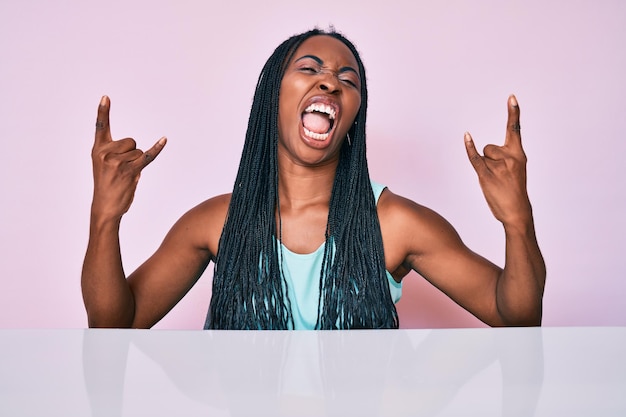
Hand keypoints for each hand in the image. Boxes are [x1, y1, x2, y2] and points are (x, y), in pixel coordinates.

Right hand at [91, 96, 165, 220]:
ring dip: (136, 163)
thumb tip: (139, 149)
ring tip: (125, 175)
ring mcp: (118, 163)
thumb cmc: (107, 185)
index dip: (103, 112)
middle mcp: (106, 154)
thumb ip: (115, 152)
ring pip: (138, 151)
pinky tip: (164, 139)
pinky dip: (157, 149)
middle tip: (121, 169)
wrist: (105, 206)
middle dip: (131, 152)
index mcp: (98, 150)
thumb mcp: (103, 165)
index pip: (101, 127)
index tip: (106, 97)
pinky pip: (147, 156)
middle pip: (131, 140)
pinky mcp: (131, 171)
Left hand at [464, 95, 531, 227]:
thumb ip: (503, 157)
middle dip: (490, 159)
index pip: (515, 130)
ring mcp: (498, 166)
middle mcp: (510, 157)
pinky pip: (474, 158)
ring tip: (496, 181)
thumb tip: (484, 151)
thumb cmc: (514, 191)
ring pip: (482, 156)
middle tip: (501, 177)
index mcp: (519, 155)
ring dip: (485, 167)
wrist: (517, 212)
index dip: (513, 113)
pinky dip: (469, 148)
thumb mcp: (516, 170)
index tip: (511, 97)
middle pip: (489, 147)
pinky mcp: (486, 175)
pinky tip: (466, 136)